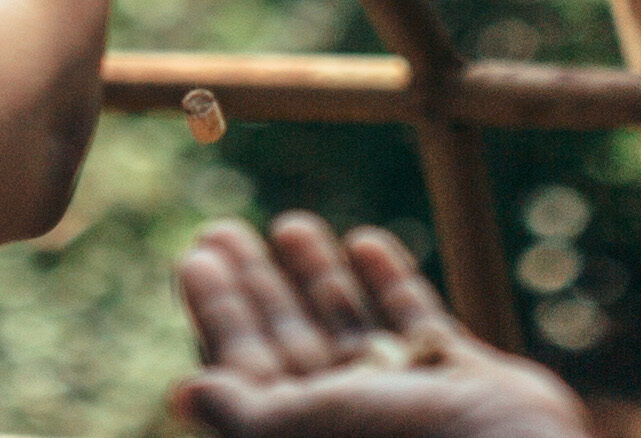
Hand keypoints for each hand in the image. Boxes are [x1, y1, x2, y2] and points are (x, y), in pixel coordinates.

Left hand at [173, 217, 586, 437]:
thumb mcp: (292, 429)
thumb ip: (240, 408)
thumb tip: (183, 393)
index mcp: (299, 431)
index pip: (243, 364)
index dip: (218, 311)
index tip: (194, 255)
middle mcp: (346, 415)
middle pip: (288, 338)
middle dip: (256, 285)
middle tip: (223, 228)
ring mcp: (402, 395)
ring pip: (347, 323)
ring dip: (317, 273)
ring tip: (289, 223)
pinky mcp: (457, 376)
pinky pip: (414, 319)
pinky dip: (389, 280)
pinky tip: (366, 241)